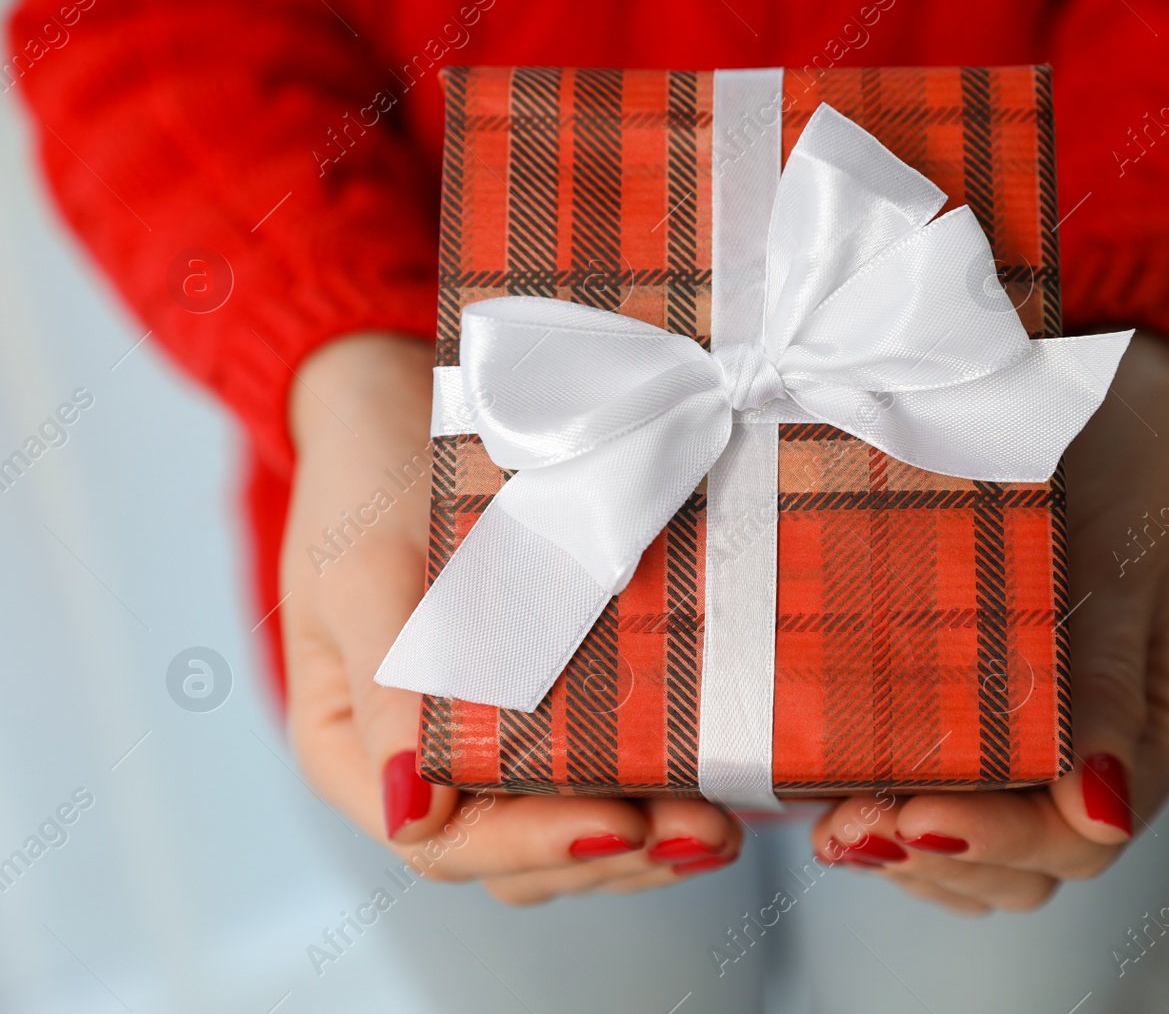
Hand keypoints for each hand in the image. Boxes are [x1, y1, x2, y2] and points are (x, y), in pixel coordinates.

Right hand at [280, 333, 740, 903]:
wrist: (399, 398)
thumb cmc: (367, 482)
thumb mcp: (365, 570)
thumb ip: (386, 687)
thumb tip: (413, 813)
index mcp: (358, 750)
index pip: (445, 842)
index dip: (536, 847)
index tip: (622, 827)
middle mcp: (423, 764)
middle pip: (520, 854)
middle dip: (617, 851)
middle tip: (708, 831)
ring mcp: (488, 737)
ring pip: (568, 825)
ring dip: (648, 836)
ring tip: (726, 823)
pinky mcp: (547, 701)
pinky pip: (598, 770)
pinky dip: (655, 784)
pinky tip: (717, 777)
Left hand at [809, 332, 1168, 912]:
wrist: (1096, 383)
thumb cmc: (1123, 454)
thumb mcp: (1125, 554)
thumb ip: (1107, 680)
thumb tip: (1099, 809)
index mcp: (1153, 731)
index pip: (1079, 835)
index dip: (996, 838)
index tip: (913, 814)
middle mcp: (1095, 755)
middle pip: (1023, 865)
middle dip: (934, 854)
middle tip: (845, 827)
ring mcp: (1034, 741)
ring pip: (975, 847)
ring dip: (902, 847)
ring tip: (826, 818)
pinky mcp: (976, 710)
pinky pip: (938, 794)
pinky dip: (888, 800)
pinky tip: (827, 779)